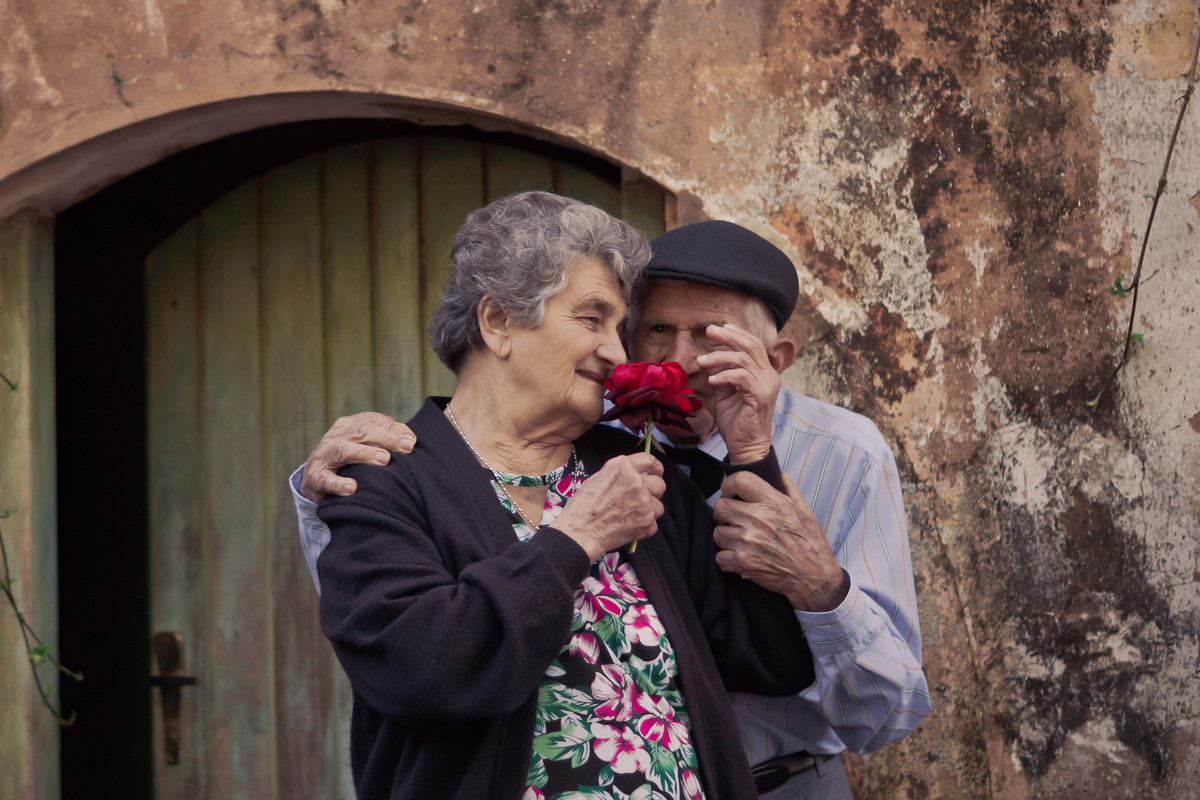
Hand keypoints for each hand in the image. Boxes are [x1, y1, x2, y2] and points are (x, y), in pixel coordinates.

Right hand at [300, 412, 415, 501]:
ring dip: (365, 453)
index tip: (412, 442)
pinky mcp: (314, 477)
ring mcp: (323, 456)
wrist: (315, 479)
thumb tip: (411, 440)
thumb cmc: (349, 461)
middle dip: (386, 438)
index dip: (393, 429)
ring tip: (384, 459)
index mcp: (349, 425)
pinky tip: (353, 488)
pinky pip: (325, 479)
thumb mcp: (366, 446)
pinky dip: (338, 483)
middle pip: (361, 431)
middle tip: (405, 448)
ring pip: (343, 449)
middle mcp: (335, 436)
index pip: (373, 420)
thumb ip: (387, 439)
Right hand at [554, 453, 665, 560]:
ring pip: (658, 506)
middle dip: (653, 492)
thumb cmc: (583, 507)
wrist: (580, 532)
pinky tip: (628, 527)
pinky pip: (654, 524)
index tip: (656, 473)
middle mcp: (636, 481)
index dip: (655, 468)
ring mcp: (643, 501)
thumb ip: (620, 474)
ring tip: (630, 516)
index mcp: (623, 466)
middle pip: (660, 484)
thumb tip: (635, 475)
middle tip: (641, 499)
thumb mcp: (598, 478)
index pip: (650, 461)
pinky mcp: (647, 520)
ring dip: (648, 511)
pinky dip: (643, 527)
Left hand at [696, 324, 779, 463]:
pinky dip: (724, 376)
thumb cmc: (736, 421)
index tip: (719, 327)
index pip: (753, 345)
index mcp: (764, 373)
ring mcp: (767, 385)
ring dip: (719, 357)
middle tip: (708, 330)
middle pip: (751, 345)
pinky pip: (741, 377)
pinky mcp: (760, 396)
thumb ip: (722, 375)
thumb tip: (711, 359)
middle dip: (728, 336)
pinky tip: (711, 381)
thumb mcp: (726, 393)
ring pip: (743, 359)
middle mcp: (769, 376)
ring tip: (701, 361)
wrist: (746, 446)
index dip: (737, 333)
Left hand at [712, 472, 847, 611]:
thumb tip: (780, 474)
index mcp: (773, 502)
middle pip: (720, 506)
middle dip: (723, 513)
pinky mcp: (744, 563)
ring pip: (717, 532)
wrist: (815, 577)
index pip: (740, 480)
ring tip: (738, 541)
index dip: (730, 485)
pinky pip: (719, 557)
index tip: (731, 493)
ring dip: (726, 537)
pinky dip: (727, 559)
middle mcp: (758, 519)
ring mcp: (749, 541)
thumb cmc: (811, 543)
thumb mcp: (805, 512)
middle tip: (732, 520)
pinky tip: (739, 558)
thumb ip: (790, 490)